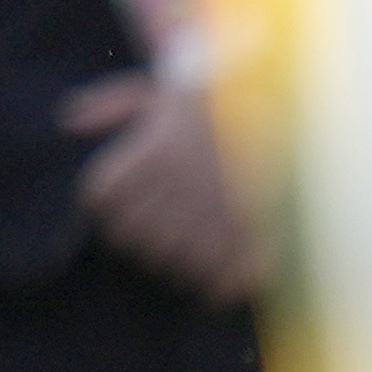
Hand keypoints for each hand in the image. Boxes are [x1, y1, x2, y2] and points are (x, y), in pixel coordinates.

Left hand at [65, 70, 266, 303]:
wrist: (304, 107)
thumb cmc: (227, 96)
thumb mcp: (169, 87)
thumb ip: (113, 102)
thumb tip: (67, 118)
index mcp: (158, 151)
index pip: (100, 200)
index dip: (108, 197)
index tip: (126, 189)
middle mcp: (183, 188)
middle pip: (128, 236)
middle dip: (139, 227)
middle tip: (165, 211)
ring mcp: (219, 220)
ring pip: (167, 262)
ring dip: (174, 254)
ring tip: (196, 230)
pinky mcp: (257, 244)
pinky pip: (217, 284)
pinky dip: (217, 281)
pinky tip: (225, 261)